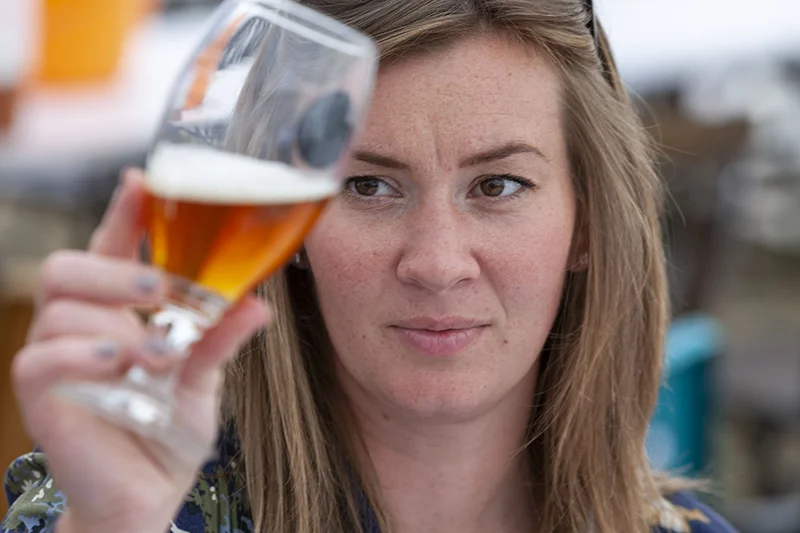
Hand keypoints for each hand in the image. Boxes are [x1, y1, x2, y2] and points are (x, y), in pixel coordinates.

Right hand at [11, 170, 269, 532]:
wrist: (147, 495)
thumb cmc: (170, 430)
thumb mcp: (205, 378)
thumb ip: (220, 338)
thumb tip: (258, 302)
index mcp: (117, 311)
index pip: (112, 247)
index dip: (124, 212)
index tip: (142, 180)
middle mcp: (80, 325)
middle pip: (68, 265)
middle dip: (115, 270)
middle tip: (161, 291)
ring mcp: (55, 357)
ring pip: (60, 308)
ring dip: (118, 324)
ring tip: (161, 356)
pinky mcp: (39, 394)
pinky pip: (41, 357)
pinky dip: (85, 355)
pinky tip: (122, 365)